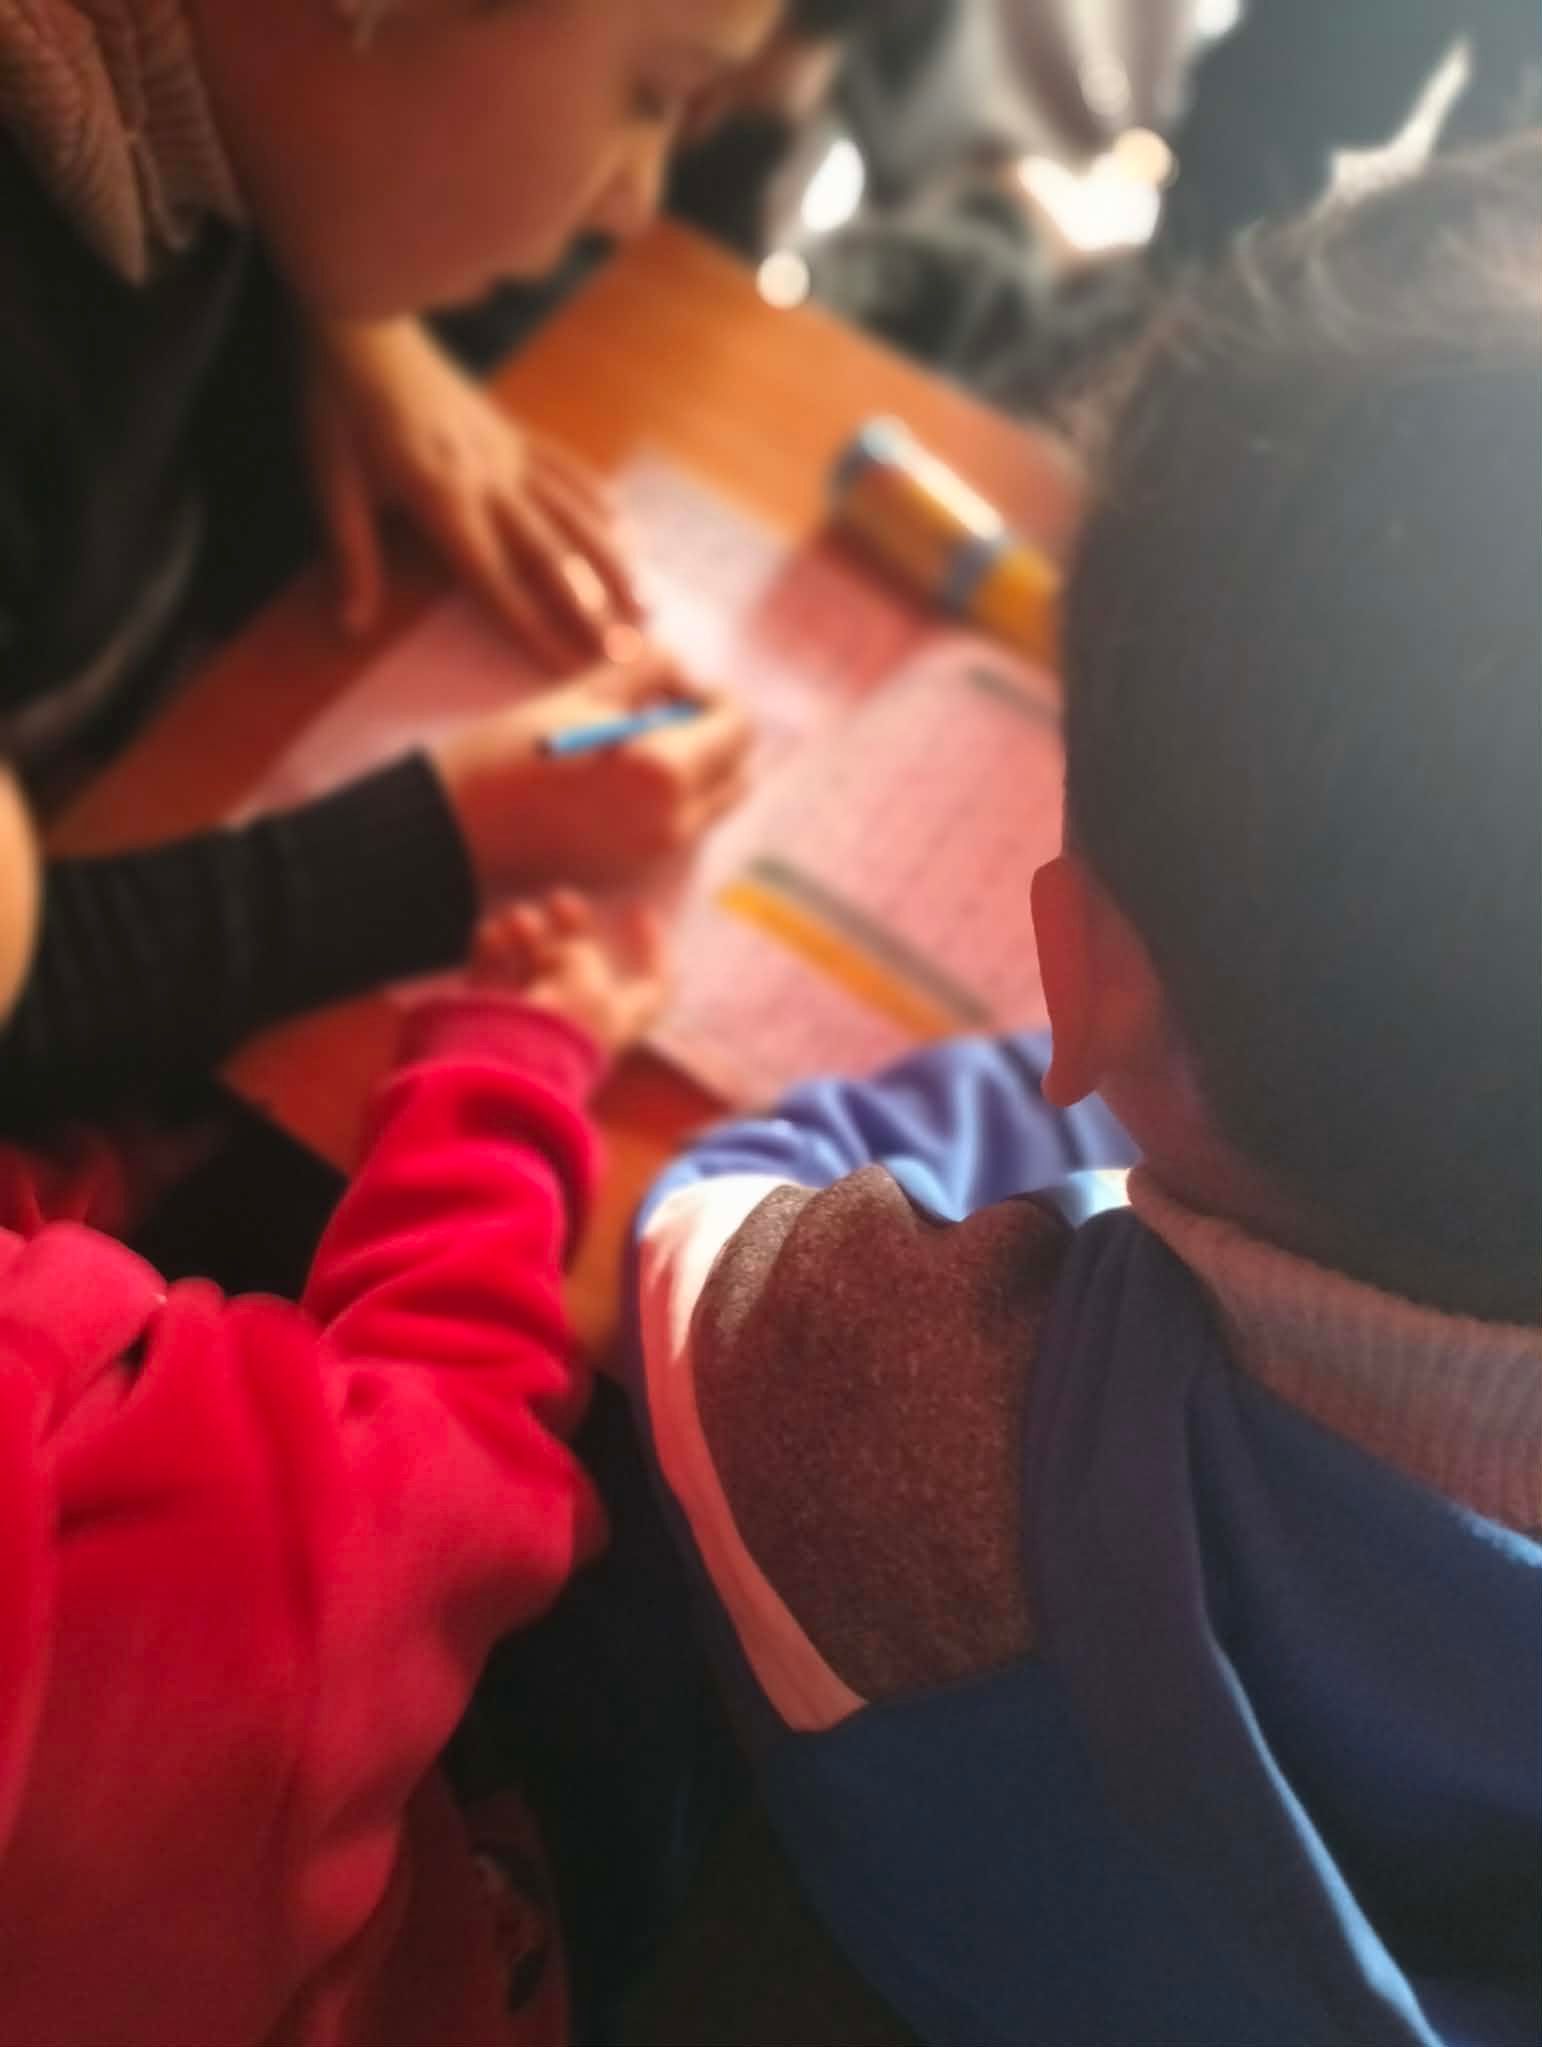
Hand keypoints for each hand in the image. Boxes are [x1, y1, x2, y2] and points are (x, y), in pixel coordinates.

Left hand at [302, 314, 643, 666]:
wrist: (361, 318)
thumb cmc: (336, 406)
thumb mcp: (329, 481)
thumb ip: (350, 556)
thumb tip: (350, 627)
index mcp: (441, 498)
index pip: (495, 578)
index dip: (532, 627)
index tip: (566, 667)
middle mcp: (489, 479)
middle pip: (551, 556)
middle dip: (593, 609)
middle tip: (628, 652)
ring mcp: (509, 452)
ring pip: (574, 515)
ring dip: (614, 563)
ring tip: (646, 604)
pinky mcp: (514, 431)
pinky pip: (567, 470)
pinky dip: (600, 504)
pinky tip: (628, 532)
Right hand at [432, 653, 752, 901]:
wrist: (452, 830)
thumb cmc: (506, 754)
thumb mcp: (580, 695)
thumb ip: (647, 672)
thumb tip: (681, 669)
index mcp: (667, 771)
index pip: (736, 725)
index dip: (712, 695)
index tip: (675, 685)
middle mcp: (675, 821)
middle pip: (736, 769)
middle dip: (713, 733)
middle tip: (661, 711)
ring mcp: (657, 853)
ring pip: (713, 801)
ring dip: (695, 766)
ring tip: (634, 743)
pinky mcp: (635, 870)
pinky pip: (680, 827)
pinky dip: (671, 797)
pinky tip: (616, 778)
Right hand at [470, 890, 666, 1057]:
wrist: (509, 1070)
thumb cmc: (561, 1020)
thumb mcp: (583, 971)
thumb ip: (578, 951)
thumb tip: (557, 954)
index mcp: (620, 1018)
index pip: (652, 985)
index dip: (652, 948)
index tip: (636, 911)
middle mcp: (582, 1022)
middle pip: (582, 965)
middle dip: (572, 927)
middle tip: (560, 900)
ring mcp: (536, 1022)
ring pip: (535, 966)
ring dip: (528, 933)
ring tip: (517, 919)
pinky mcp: (494, 1021)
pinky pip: (496, 979)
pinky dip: (494, 951)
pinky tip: (490, 934)